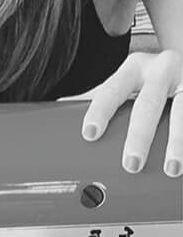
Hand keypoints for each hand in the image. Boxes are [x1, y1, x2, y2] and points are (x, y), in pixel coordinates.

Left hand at [72, 50, 181, 175]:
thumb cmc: (152, 80)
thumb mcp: (132, 82)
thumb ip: (110, 103)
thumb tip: (64, 128)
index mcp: (134, 68)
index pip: (111, 90)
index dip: (99, 112)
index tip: (90, 134)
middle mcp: (161, 69)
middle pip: (147, 106)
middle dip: (139, 137)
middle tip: (131, 165)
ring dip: (177, 143)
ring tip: (171, 169)